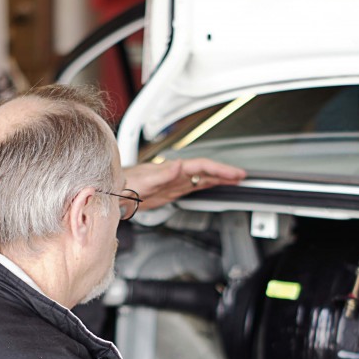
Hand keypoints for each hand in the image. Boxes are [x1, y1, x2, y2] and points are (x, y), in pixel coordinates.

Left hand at [124, 158, 245, 210]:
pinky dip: (207, 185)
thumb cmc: (126, 183)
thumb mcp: (144, 180)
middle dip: (225, 172)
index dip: (219, 169)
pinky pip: (195, 186)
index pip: (202, 167)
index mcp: (173, 168)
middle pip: (206, 170)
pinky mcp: (172, 190)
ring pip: (203, 177)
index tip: (233, 173)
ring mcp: (175, 181)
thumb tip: (178, 166)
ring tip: (235, 179)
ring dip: (219, 178)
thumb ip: (161, 174)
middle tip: (242, 176)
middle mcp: (176, 173)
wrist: (116, 192)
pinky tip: (214, 185)